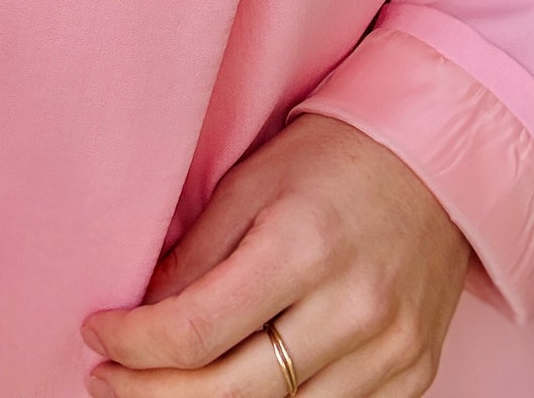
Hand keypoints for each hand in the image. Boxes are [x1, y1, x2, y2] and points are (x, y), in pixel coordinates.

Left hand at [79, 113, 472, 395]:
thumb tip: (137, 313)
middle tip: (106, 378)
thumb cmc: (332, 159)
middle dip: (152, 396)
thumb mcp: (250, 184)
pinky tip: (232, 391)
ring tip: (160, 389)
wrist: (438, 163)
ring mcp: (389, 353)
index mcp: (301, 247)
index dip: (132, 344)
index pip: (194, 331)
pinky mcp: (413, 376)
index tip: (95, 333)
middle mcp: (351, 310)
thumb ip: (196, 255)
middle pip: (230, 394)